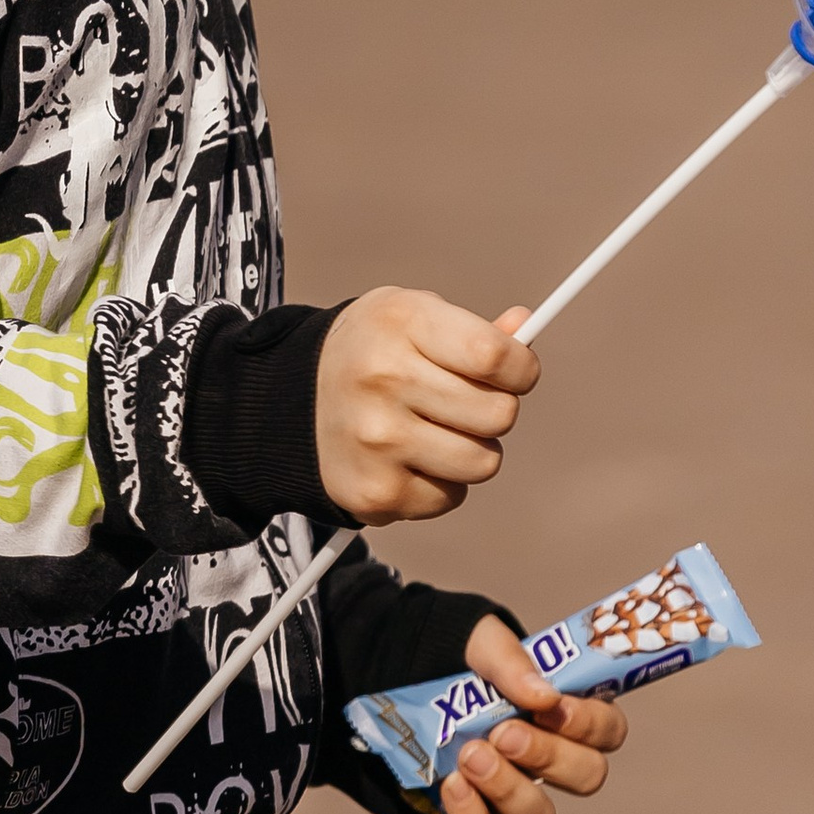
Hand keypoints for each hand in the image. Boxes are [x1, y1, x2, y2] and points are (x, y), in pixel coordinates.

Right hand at [315, 291, 538, 522]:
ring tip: (438, 430)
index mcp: (401, 322)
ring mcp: (378, 440)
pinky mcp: (375, 492)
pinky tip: (410, 458)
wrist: (289, 403)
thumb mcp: (413, 316)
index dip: (522, 369)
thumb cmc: (370, 352)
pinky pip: (450, 497)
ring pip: (483, 462)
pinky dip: (441, 482)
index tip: (516, 372)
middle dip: (496, 409)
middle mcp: (385, 379)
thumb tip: (524, 329)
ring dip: (473, 450)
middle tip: (464, 402)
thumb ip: (473, 329)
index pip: (494, 355)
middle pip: (498, 414)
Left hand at [440, 612, 627, 813]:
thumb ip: (512, 660)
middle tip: (504, 733)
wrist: (396, 682)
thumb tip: (543, 694)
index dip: (589, 725)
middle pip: (585, 778)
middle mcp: (547, 761)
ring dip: (507, 787)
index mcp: (563, 712)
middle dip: (548, 756)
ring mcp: (511, 796)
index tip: (549, 708)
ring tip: (469, 755)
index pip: (607, 731)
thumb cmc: (456, 659)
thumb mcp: (481, 641)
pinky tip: (451, 785)